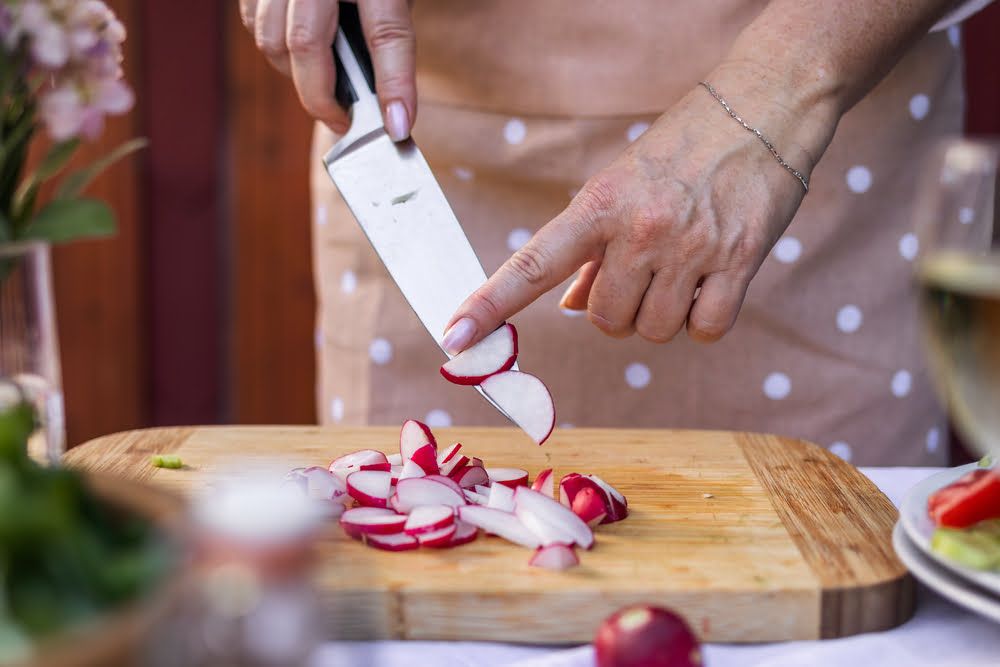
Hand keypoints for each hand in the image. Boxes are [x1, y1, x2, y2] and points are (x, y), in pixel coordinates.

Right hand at [239, 0, 415, 138]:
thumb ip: (387, 30)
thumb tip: (391, 105)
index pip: (386, 33)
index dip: (394, 85)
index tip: (397, 127)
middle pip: (306, 45)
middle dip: (322, 98)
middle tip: (344, 122)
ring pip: (272, 40)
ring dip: (295, 76)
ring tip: (323, 89)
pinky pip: (254, 24)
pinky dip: (275, 49)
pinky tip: (296, 54)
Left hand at [442, 65, 835, 352]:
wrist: (761, 109)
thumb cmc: (680, 151)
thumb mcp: (619, 187)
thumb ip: (590, 251)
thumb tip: (567, 306)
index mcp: (598, 206)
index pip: (531, 265)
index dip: (489, 305)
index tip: (455, 338)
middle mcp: (638, 229)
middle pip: (604, 321)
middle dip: (617, 311)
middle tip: (642, 273)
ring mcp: (689, 247)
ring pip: (653, 332)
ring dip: (662, 315)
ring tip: (681, 270)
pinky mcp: (738, 261)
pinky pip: (705, 331)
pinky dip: (703, 321)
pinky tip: (710, 285)